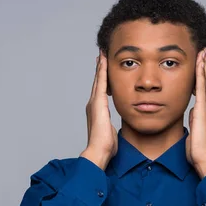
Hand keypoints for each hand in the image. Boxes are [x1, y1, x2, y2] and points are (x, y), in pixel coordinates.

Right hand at [80, 50, 117, 169]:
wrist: (99, 151)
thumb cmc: (105, 147)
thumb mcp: (110, 134)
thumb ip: (110, 129)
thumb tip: (112, 132)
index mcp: (97, 111)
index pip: (100, 91)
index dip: (102, 80)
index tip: (104, 70)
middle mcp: (93, 105)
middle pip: (97, 82)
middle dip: (99, 69)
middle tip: (101, 56)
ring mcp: (94, 103)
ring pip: (98, 80)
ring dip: (100, 66)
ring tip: (102, 54)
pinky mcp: (98, 103)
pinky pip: (100, 82)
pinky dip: (102, 71)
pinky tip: (104, 61)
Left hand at [185, 48, 205, 177]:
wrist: (205, 159)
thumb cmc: (198, 152)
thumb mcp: (193, 135)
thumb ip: (193, 125)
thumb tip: (191, 119)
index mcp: (205, 114)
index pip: (204, 92)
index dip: (202, 79)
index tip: (200, 67)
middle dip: (205, 68)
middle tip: (204, 54)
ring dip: (204, 66)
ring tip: (202, 53)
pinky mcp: (203, 109)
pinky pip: (202, 87)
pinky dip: (201, 74)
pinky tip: (200, 63)